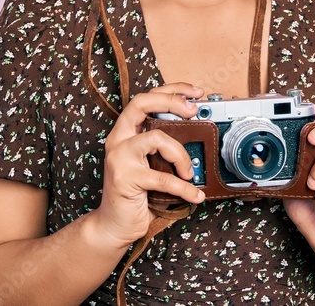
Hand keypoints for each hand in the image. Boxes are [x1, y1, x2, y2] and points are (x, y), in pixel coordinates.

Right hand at [93, 83, 206, 247]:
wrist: (114, 225)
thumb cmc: (137, 193)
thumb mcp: (152, 164)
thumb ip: (165, 148)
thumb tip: (200, 138)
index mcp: (125, 132)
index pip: (146, 98)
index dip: (172, 90)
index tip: (195, 93)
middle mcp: (118, 140)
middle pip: (142, 103)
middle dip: (172, 101)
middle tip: (193, 110)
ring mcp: (120, 158)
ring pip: (157, 137)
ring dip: (180, 154)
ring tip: (189, 172)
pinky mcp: (126, 179)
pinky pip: (163, 179)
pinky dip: (184, 188)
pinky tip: (195, 194)